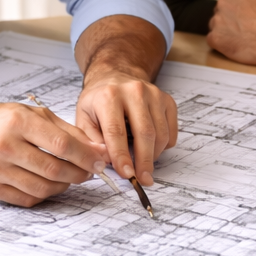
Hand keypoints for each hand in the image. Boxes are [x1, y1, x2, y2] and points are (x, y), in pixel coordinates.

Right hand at [0, 102, 106, 206]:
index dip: (85, 156)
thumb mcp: (31, 115)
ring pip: (42, 188)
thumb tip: (97, 150)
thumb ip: (66, 130)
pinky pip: (26, 199)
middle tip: (88, 172)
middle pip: (53, 169)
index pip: (61, 144)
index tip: (99, 161)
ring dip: (63, 186)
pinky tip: (49, 185)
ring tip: (69, 178)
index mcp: (17, 122)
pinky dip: (44, 195)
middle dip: (78, 174)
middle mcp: (4, 146)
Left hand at [76, 70, 178, 184]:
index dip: (122, 156)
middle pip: (145, 133)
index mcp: (109, 96)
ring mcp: (154, 94)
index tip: (126, 174)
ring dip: (153, 155)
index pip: (116, 131)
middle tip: (142, 179)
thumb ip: (92, 141)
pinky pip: (171, 132)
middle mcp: (134, 91)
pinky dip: (163, 146)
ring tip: (142, 162)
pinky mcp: (167, 100)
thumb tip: (106, 162)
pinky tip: (150, 147)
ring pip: (161, 134)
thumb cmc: (99, 100)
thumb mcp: (84, 117)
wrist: (115, 75)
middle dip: (144, 161)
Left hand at [207, 0, 255, 64]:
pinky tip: (236, 46)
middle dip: (231, 18)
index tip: (247, 14)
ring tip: (242, 38)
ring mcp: (217, 20)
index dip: (241, 7)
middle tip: (245, 28)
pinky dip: (222, 44)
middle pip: (223, 10)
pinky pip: (213, 40)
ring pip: (216, 25)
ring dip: (226, 31)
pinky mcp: (214, 38)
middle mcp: (223, 2)